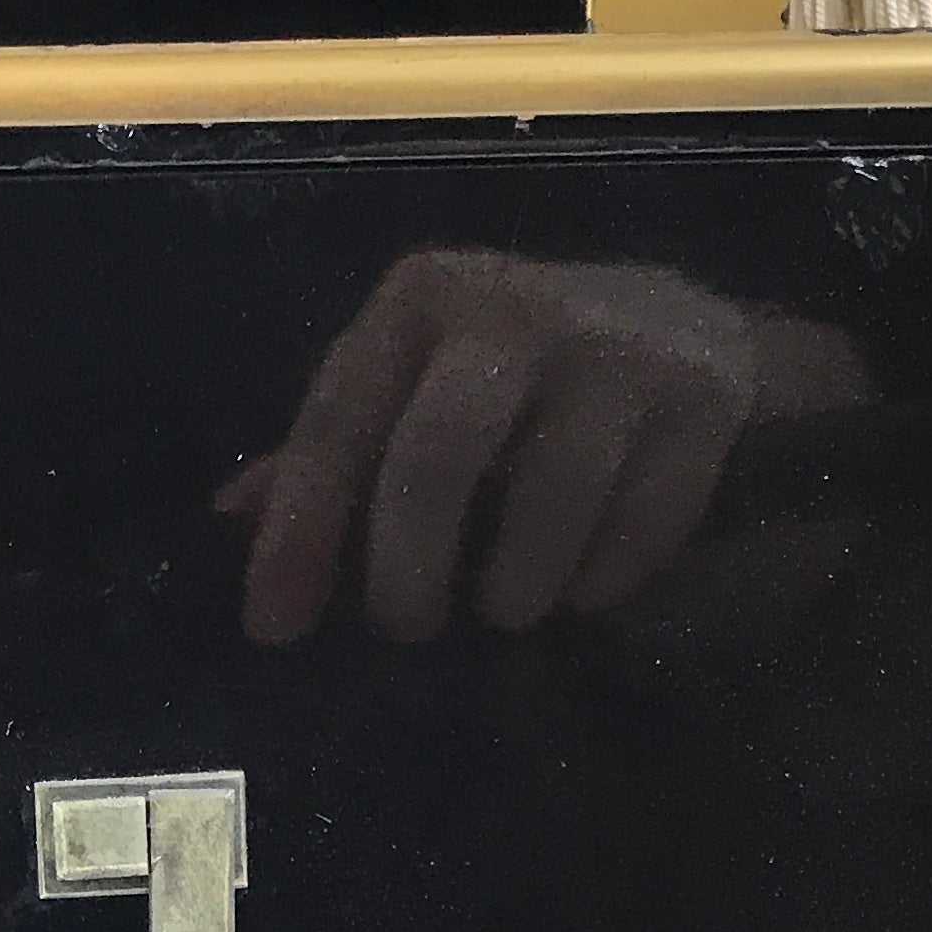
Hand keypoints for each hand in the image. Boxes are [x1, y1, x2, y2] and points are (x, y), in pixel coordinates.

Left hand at [215, 253, 866, 643]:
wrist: (686, 327)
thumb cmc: (513, 370)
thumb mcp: (414, 382)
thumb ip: (331, 448)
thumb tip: (229, 516)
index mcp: (420, 303)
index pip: (338, 425)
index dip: (300, 534)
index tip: (274, 629)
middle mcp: (513, 311)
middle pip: (437, 458)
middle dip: (408, 565)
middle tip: (407, 627)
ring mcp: (617, 350)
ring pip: (551, 498)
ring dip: (516, 585)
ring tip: (505, 607)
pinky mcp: (702, 398)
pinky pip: (643, 522)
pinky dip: (604, 577)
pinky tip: (584, 586)